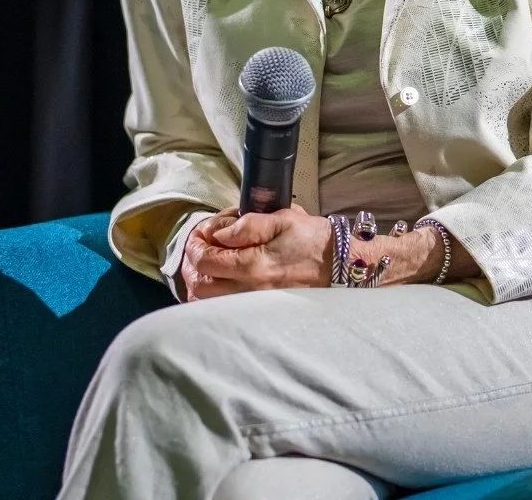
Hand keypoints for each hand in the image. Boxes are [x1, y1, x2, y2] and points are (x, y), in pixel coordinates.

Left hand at [184, 204, 332, 298]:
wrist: (340, 265)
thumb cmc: (313, 240)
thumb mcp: (282, 219)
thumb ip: (247, 224)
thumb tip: (219, 233)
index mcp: (253, 265)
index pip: (204, 260)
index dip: (195, 243)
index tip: (201, 232)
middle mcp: (249, 290)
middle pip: (198, 285)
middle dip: (191, 263)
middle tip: (199, 246)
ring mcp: (253, 304)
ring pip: (207, 302)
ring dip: (198, 281)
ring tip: (206, 263)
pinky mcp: (259, 311)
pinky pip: (222, 309)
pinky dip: (211, 296)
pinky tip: (218, 281)